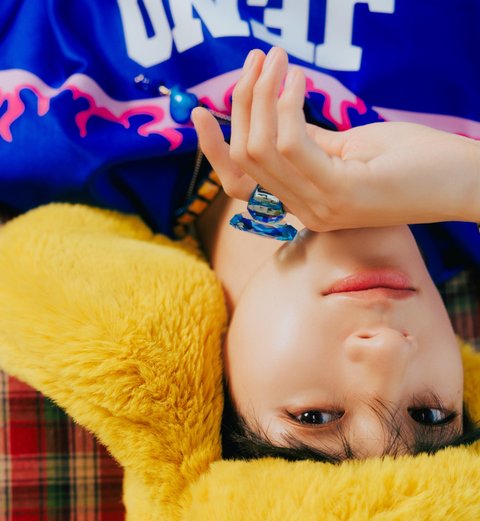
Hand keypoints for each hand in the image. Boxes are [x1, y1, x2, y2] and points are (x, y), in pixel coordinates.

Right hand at [192, 47, 479, 230]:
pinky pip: (291, 144)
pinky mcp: (339, 192)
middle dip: (242, 103)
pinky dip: (287, 104)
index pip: (239, 184)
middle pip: (245, 159)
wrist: (459, 183)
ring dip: (262, 96)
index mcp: (304, 204)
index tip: (199, 109)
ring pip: (260, 149)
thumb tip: (272, 111)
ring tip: (278, 58)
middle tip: (257, 59)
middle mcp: (305, 212)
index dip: (214, 149)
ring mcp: (321, 207)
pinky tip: (298, 76)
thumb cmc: (410, 161)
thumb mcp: (347, 149)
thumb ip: (306, 140)